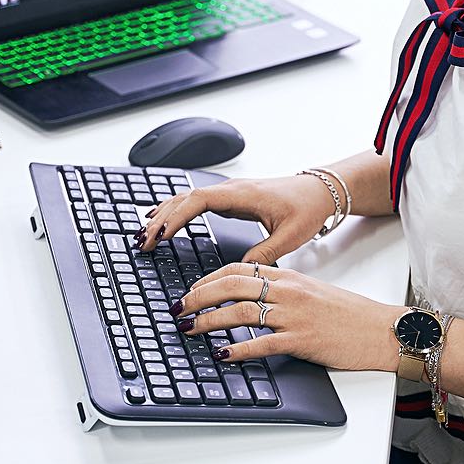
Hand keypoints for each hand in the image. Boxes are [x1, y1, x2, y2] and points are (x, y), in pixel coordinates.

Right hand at [133, 175, 334, 263]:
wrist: (320, 190)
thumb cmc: (308, 207)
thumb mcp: (290, 236)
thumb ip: (265, 255)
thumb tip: (243, 273)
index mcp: (242, 195)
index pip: (198, 201)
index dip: (176, 217)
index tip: (161, 235)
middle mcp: (231, 190)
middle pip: (185, 198)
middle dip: (161, 219)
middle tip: (143, 242)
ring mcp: (229, 193)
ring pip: (187, 198)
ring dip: (165, 214)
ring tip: (145, 233)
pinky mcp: (231, 199)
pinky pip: (196, 201)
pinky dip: (177, 210)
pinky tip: (164, 220)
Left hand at [172, 261, 405, 372]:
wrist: (382, 330)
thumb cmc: (349, 314)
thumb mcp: (311, 292)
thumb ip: (281, 290)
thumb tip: (249, 296)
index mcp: (289, 277)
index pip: (238, 269)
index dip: (208, 279)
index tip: (191, 289)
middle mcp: (288, 292)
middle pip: (232, 286)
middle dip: (199, 296)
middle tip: (178, 307)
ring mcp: (294, 315)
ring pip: (241, 311)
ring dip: (209, 320)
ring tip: (190, 329)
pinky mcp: (302, 340)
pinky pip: (263, 343)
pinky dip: (238, 349)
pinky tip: (222, 354)